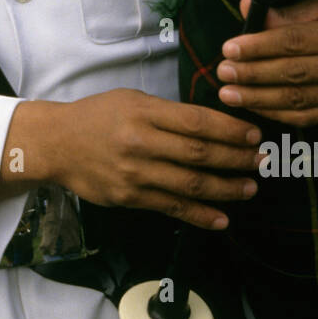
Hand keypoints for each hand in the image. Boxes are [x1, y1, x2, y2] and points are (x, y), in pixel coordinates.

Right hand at [0, 90, 261, 230]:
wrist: (55, 144)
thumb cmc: (97, 116)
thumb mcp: (132, 100)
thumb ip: (168, 113)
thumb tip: (213, 126)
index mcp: (143, 112)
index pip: (196, 122)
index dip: (230, 130)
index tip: (254, 135)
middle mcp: (140, 143)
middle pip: (198, 154)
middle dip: (236, 159)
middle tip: (262, 162)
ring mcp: (135, 174)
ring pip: (190, 185)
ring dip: (226, 189)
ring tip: (250, 188)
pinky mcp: (129, 198)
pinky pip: (171, 208)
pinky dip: (200, 216)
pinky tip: (222, 218)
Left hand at [215, 0, 317, 126]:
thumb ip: (287, 12)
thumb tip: (247, 10)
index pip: (296, 43)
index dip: (259, 48)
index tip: (228, 49)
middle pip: (295, 74)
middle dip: (253, 75)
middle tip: (223, 72)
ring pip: (300, 100)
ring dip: (259, 99)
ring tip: (229, 93)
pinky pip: (309, 116)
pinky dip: (277, 113)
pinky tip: (253, 106)